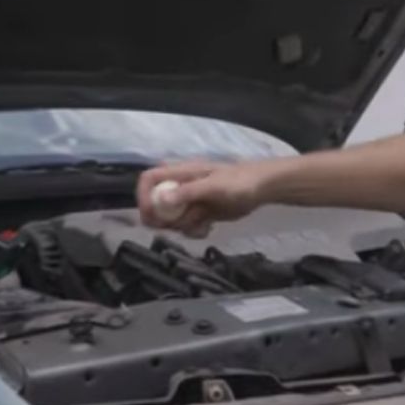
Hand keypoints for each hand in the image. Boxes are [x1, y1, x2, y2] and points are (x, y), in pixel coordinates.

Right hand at [135, 160, 271, 236]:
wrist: (261, 190)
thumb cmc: (238, 182)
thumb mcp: (213, 187)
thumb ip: (187, 192)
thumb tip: (159, 200)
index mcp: (180, 173)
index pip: (149, 180)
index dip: (143, 197)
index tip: (149, 215)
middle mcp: (180, 187)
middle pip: (155, 204)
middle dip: (164, 219)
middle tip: (177, 227)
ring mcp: (189, 202)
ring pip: (171, 219)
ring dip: (182, 227)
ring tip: (202, 224)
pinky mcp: (199, 214)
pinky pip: (186, 227)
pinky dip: (194, 231)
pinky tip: (208, 228)